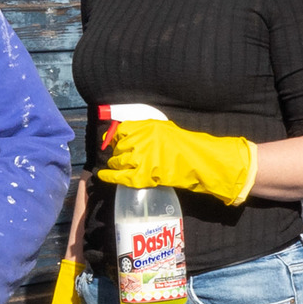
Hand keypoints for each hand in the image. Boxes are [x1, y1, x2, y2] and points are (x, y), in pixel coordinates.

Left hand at [100, 115, 255, 205]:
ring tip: (118, 167)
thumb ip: (145, 131)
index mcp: (145, 126)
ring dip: (116, 164)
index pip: (121, 130)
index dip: (117, 137)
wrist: (198, 162)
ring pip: (117, 161)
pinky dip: (109, 176)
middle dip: (118, 152)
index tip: (117, 142)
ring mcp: (140, 158)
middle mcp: (140, 140)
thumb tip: (126, 136)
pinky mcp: (141, 175)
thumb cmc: (185, 145)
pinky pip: (118, 176)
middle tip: (120, 157)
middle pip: (119, 147)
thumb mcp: (164, 129)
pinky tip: (103, 176)